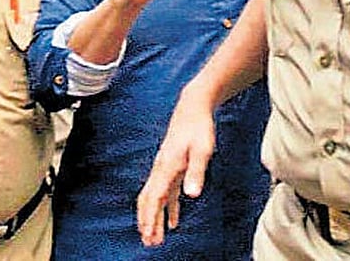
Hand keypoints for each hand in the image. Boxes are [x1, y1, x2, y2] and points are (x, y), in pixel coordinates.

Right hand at [136, 85, 215, 246]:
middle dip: (147, 222)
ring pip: (154, 197)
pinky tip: (173, 221)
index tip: (148, 235)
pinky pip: (165, 192)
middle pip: (149, 200)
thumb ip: (196, 172)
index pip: (154, 197)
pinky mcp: (172, 166)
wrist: (193, 107)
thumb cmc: (199, 127)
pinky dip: (166, 208)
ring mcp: (165, 168)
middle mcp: (161, 168)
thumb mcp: (202, 150)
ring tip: (155, 238)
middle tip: (148, 243)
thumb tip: (192, 194)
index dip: (150, 218)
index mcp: (167, 166)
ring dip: (154, 218)